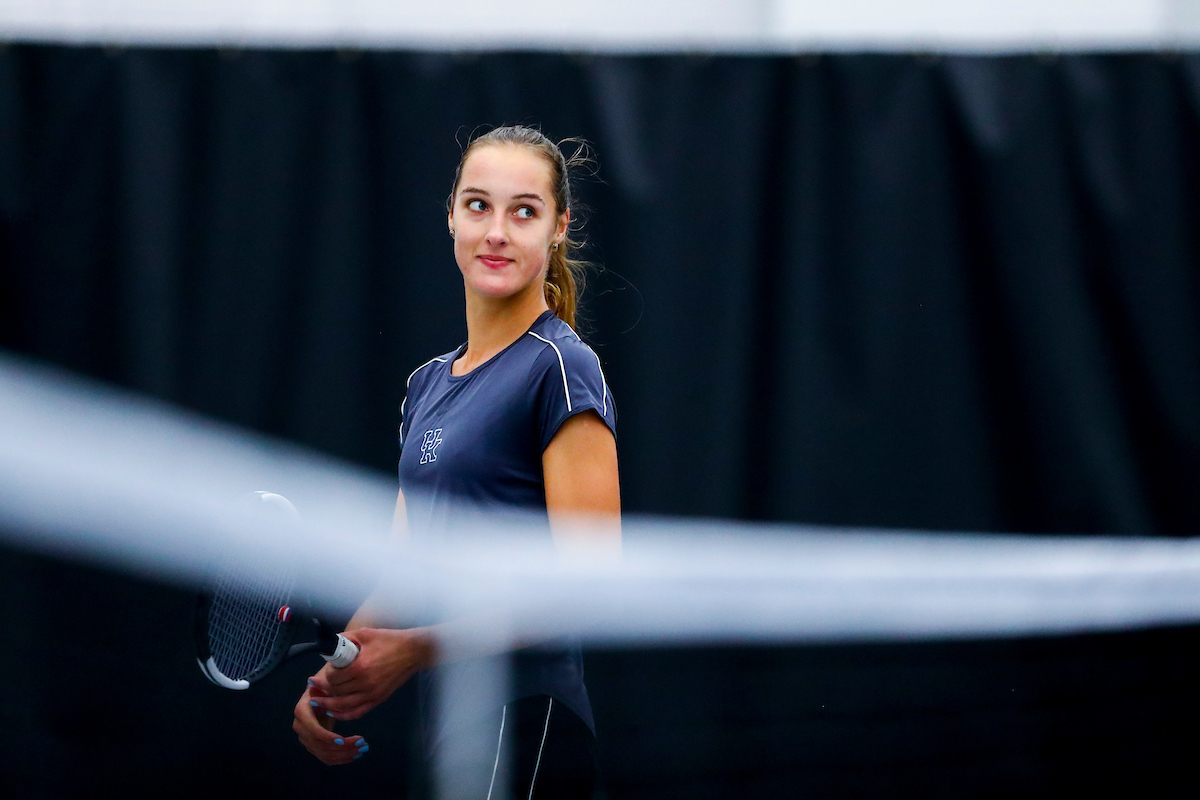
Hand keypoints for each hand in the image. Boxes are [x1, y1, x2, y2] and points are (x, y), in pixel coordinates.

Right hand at [292, 682, 368, 764]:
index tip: (343, 740)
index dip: (327, 737)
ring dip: (344, 754)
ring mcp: (306, 737)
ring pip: (323, 753)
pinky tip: (355, 754)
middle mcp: (300, 726)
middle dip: (341, 748)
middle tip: (361, 743)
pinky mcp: (314, 744)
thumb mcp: (328, 681)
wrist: (323, 690)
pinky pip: (326, 757)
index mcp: (302, 711)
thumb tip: (312, 681)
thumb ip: (323, 684)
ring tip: (362, 749)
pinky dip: (341, 758)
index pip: (313, 729)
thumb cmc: (328, 682)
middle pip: (319, 745)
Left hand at [308, 627, 434, 721]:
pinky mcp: (378, 699)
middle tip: (314, 685)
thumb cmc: (389, 640)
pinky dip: (343, 715)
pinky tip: (334, 711)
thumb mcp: (365, 634)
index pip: (333, 677)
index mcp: (360, 666)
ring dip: (327, 705)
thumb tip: (329, 643)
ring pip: (343, 705)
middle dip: (323, 689)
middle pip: (336, 692)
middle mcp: (365, 683)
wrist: (412, 651)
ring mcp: (372, 694)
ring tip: (316, 701)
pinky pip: (357, 712)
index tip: (322, 672)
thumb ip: (345, 638)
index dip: (325, 676)